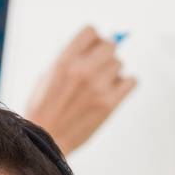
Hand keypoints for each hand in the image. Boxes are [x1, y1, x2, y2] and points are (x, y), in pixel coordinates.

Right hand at [25, 25, 135, 154]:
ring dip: (112, 72)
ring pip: (119, 64)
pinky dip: (125, 84)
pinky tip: (113, 92)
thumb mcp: (47, 77)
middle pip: (110, 45)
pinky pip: (131, 81)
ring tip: (99, 86)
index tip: (89, 51)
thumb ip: (68, 59)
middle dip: (104, 55)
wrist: (45, 143)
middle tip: (97, 68)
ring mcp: (98, 86)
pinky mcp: (110, 103)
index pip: (91, 31)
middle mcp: (83, 70)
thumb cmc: (42, 111)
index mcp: (65, 61)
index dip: (92, 40)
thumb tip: (92, 46)